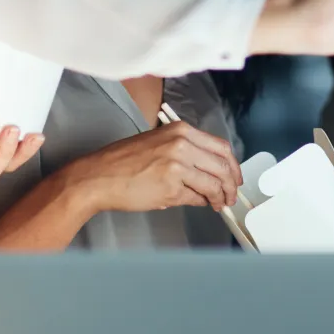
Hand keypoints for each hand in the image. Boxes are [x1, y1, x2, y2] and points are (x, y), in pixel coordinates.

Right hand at [64, 121, 242, 212]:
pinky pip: (197, 197)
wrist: (99, 176)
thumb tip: (210, 172)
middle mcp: (182, 144)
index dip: (233, 166)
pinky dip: (202, 202)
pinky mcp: (172, 186)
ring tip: (219, 204)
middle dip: (231, 184)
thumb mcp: (159, 144)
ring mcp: (178, 165)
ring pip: (214, 183)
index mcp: (181, 130)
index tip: (234, 177)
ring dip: (220, 197)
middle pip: (223, 165)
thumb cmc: (124, 162)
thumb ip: (187, 153)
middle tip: (231, 195)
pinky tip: (201, 203)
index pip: (221, 147)